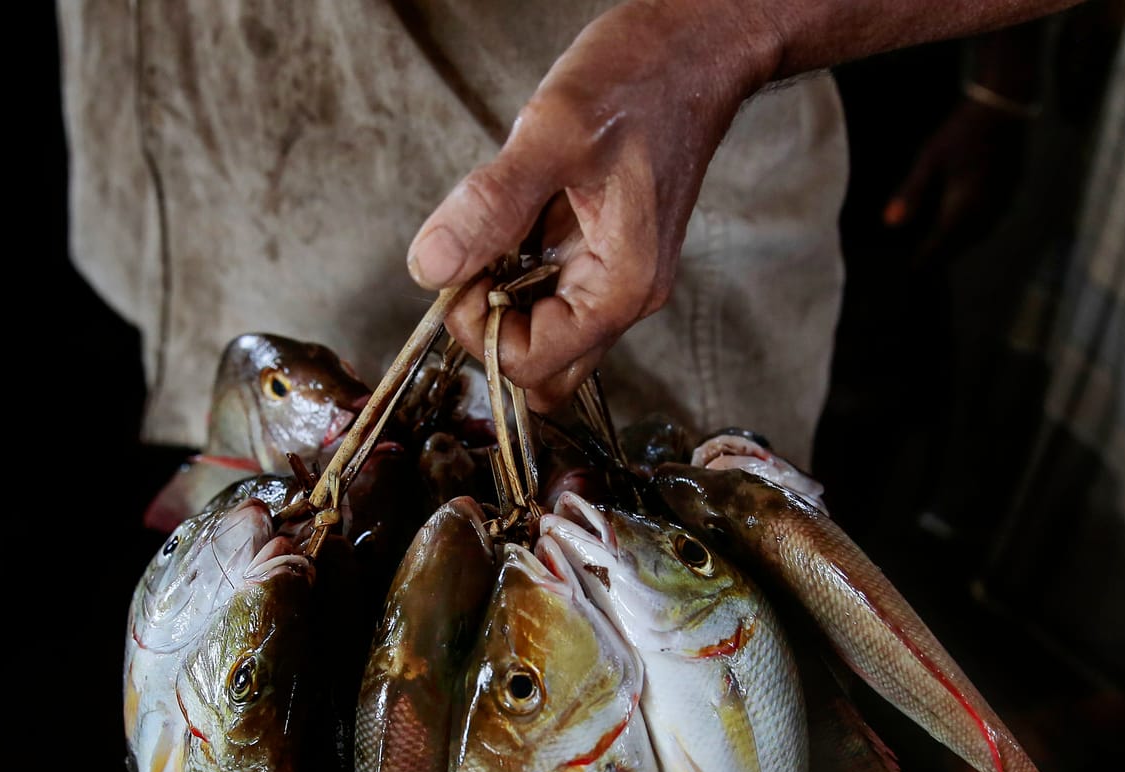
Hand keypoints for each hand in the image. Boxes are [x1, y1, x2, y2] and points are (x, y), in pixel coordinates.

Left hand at [406, 3, 768, 409]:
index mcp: (622, 286)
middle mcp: (624, 295)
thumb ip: (491, 206)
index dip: (480, 330)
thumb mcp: (554, 134)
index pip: (534, 364)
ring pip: (546, 336)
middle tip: (470, 263)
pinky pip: (551, 293)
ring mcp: (615, 277)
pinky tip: (514, 221)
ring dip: (504, 304)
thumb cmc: (642, 80)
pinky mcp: (602, 253)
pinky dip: (517, 274)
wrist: (692, 48)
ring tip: (493, 235)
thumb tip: (431, 268)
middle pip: (544, 370)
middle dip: (492, 333)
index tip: (458, 272)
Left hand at [882, 98, 1029, 265]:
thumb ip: (911, 194)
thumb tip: (890, 224)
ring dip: (959, 244)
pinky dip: (973, 230)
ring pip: (978, 236)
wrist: (1003, 107)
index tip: (910, 269)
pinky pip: (990, 222)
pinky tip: (963, 225)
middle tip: (923, 263)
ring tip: (940, 249)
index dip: (925, 258)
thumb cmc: (962, 131)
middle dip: (941, 254)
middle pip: (960, 245)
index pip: (941, 245)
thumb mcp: (930, 159)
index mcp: (964, 207)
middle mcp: (986, 211)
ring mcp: (1002, 204)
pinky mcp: (1010, 193)